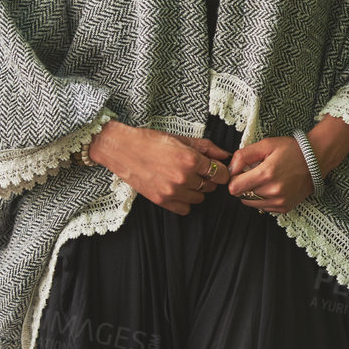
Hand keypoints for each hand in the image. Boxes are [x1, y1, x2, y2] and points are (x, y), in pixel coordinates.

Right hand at [87, 121, 230, 214]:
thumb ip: (206, 147)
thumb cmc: (150, 140)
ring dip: (196, 190)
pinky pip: (185, 209)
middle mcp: (184, 178)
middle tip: (196, 170)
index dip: (221, 170)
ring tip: (184, 178)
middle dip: (207, 178)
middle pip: (210, 186)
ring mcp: (172, 191)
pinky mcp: (162, 201)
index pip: (220, 173)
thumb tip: (225, 154)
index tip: (216, 168)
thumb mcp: (181, 139)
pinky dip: (185, 202)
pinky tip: (177, 190)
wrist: (122, 149)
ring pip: (199, 198)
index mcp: (190, 159)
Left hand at [226, 135, 317, 213]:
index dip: (234, 179)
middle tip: (255, 173)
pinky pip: (263, 207)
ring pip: (251, 203)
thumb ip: (243, 155)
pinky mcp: (284, 207)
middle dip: (243, 185)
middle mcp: (273, 191)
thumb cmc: (291, 149)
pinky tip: (272, 187)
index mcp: (266, 174)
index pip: (234, 188)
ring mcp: (279, 201)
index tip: (241, 172)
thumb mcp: (265, 144)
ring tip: (264, 180)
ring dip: (252, 193)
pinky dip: (262, 199)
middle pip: (241, 196)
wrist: (316, 160)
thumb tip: (230, 170)